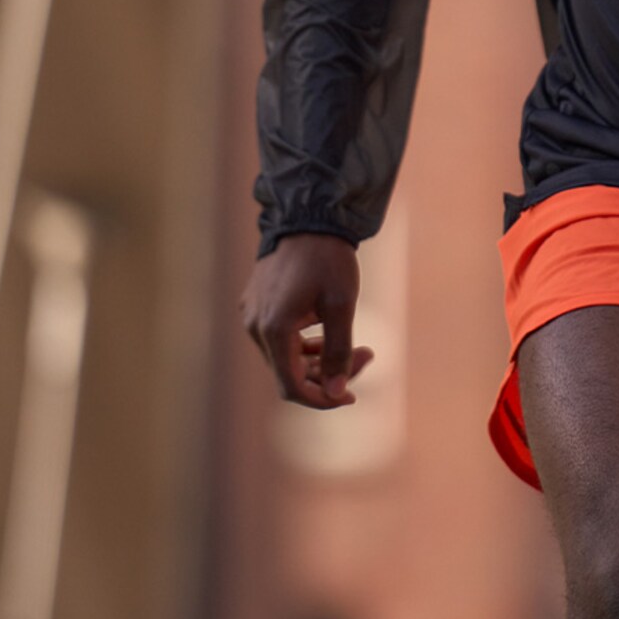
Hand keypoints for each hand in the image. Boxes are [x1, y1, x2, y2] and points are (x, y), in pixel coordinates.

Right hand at [239, 235, 374, 408]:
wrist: (308, 219)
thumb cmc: (328, 260)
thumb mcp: (342, 305)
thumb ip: (338, 351)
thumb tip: (338, 393)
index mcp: (273, 329)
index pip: (292, 387)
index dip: (322, 399)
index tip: (352, 395)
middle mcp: (255, 327)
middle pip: (290, 374)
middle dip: (329, 375)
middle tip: (366, 356)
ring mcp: (252, 316)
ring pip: (285, 358)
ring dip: (319, 362)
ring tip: (357, 348)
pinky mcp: (255, 307)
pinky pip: (278, 340)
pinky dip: (304, 347)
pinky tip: (328, 337)